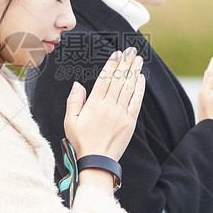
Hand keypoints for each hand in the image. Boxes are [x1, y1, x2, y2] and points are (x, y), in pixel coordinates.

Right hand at [63, 47, 145, 162]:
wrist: (97, 162)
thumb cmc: (81, 142)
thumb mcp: (70, 121)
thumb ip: (74, 101)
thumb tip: (78, 84)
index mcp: (94, 104)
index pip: (105, 79)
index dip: (112, 65)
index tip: (117, 54)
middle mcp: (109, 106)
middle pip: (119, 79)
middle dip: (125, 63)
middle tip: (131, 50)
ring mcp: (121, 113)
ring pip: (129, 87)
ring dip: (134, 71)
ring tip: (138, 59)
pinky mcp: (130, 122)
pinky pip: (136, 101)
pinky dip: (139, 89)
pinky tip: (141, 78)